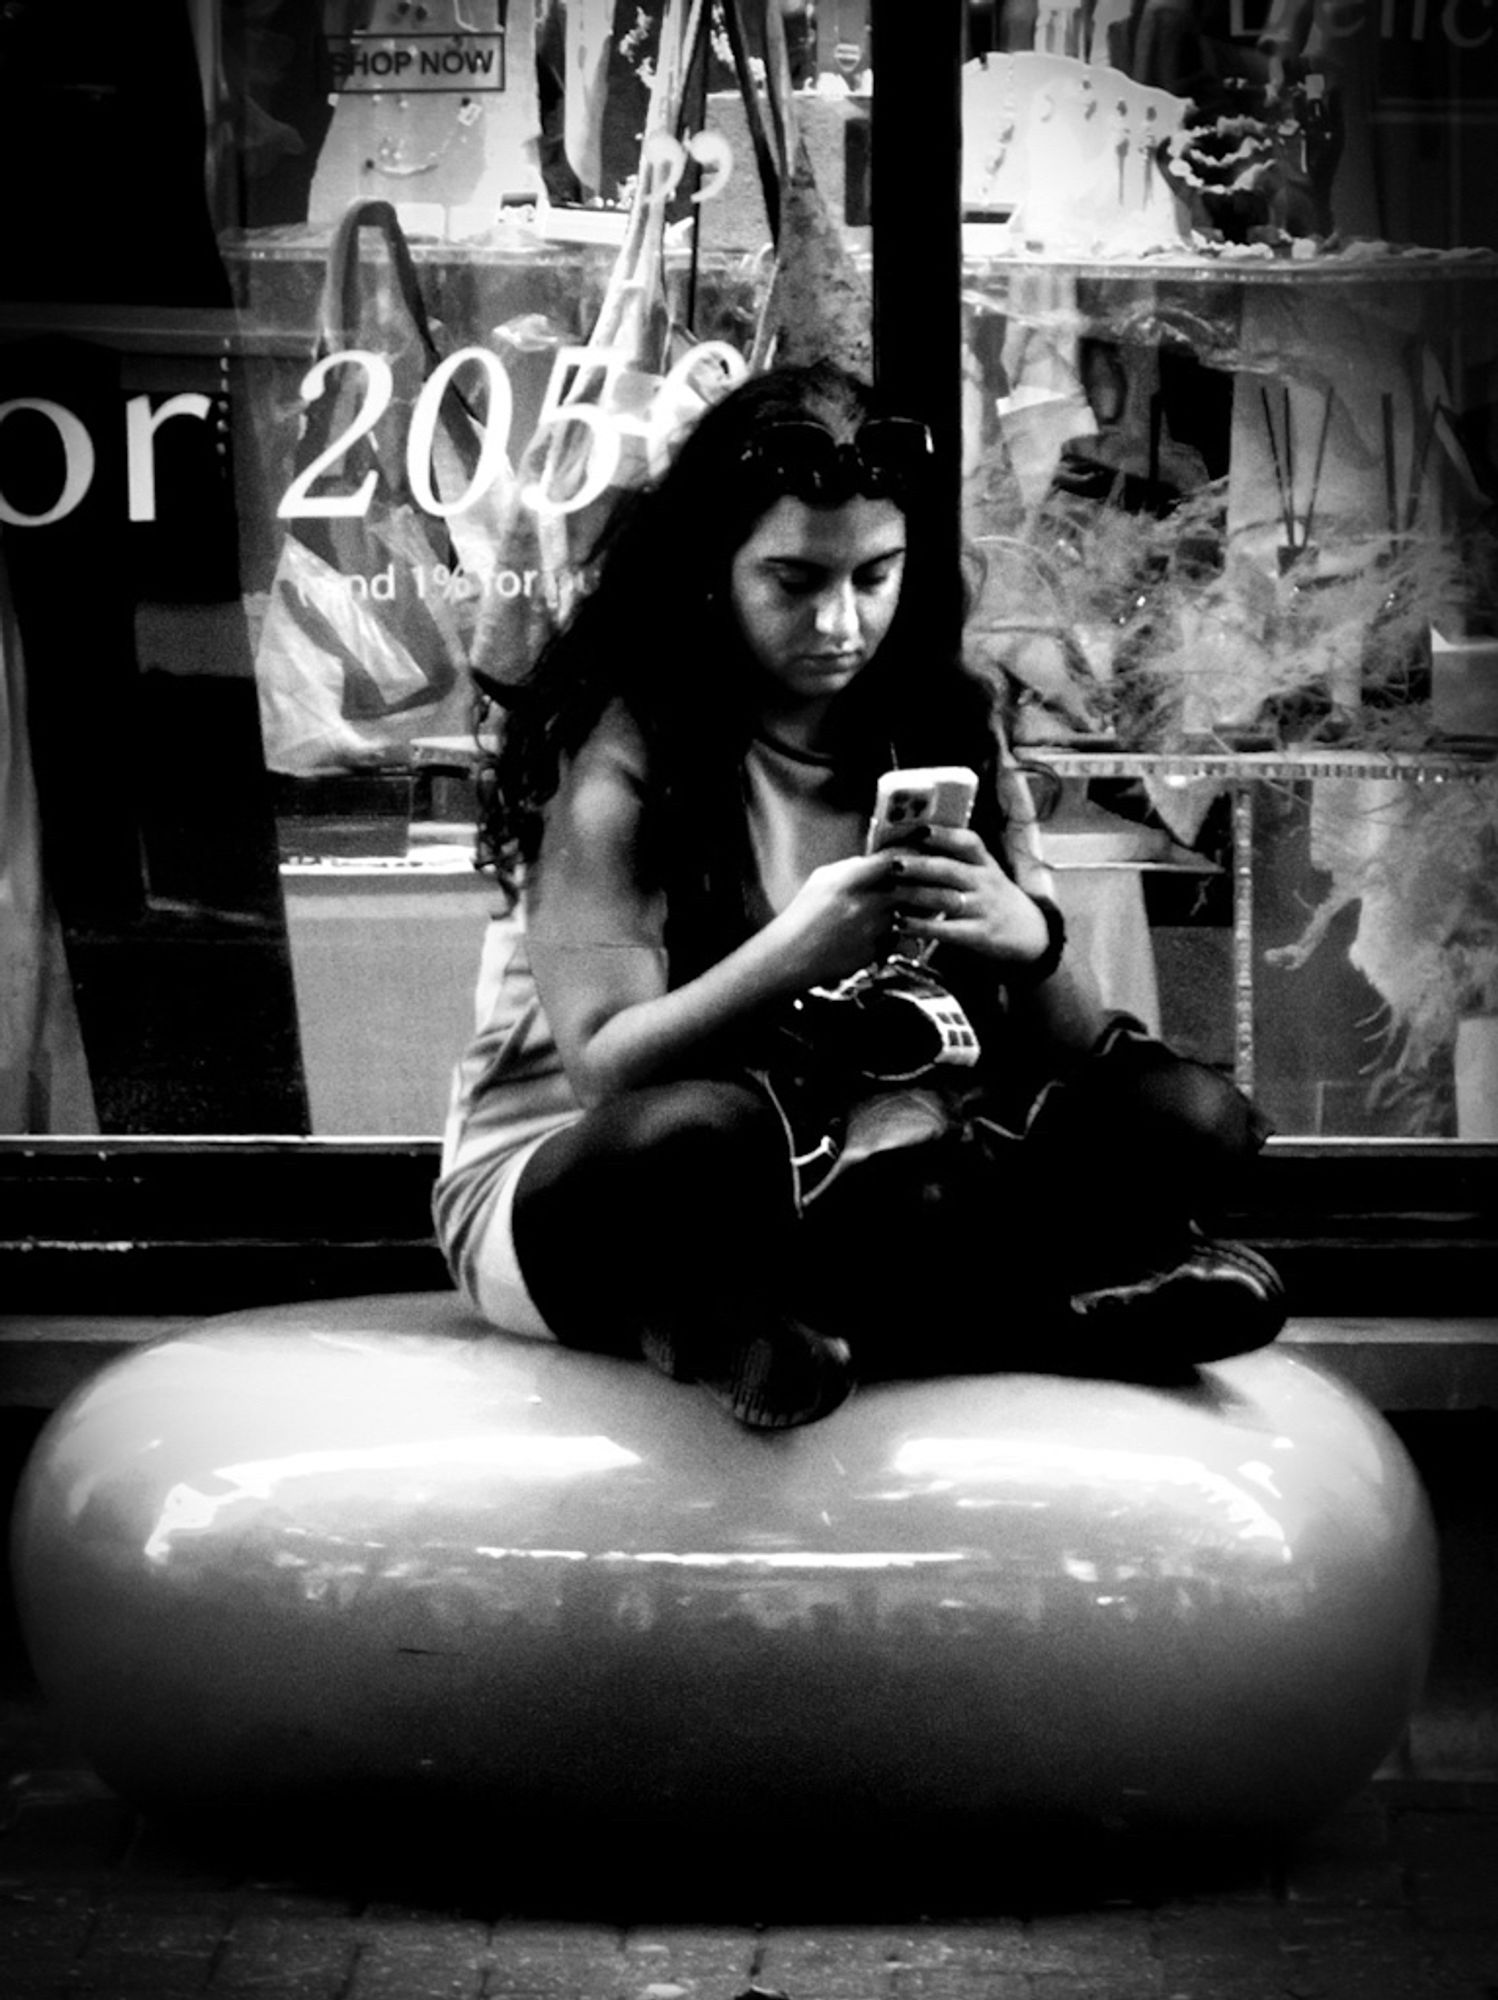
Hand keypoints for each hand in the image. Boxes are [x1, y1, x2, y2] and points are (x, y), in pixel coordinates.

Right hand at [762, 850, 912, 989]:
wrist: (791, 956)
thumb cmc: (802, 916)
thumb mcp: (821, 879)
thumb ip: (851, 867)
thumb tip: (878, 862)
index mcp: (849, 880)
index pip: (893, 861)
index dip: (907, 858)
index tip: (910, 861)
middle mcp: (864, 903)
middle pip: (907, 890)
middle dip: (907, 890)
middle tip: (901, 892)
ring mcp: (871, 930)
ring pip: (900, 916)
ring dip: (893, 915)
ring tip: (865, 918)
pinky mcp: (874, 951)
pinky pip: (890, 939)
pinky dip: (882, 937)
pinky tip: (859, 937)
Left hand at [883, 825, 1049, 967]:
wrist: (1030, 933)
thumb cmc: (992, 898)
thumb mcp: (983, 872)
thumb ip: (954, 860)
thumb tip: (909, 843)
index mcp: (984, 862)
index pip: (967, 842)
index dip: (944, 835)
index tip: (919, 830)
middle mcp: (985, 882)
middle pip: (950, 870)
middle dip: (919, 865)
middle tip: (892, 863)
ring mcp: (983, 908)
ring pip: (946, 899)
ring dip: (915, 895)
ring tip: (890, 892)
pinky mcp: (979, 934)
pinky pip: (948, 930)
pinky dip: (922, 927)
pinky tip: (901, 924)